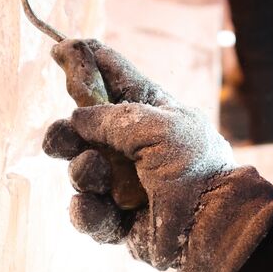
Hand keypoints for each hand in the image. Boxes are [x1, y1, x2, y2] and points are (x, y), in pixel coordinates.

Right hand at [43, 40, 272, 271]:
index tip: (59, 48)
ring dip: (83, 171)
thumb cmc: (194, 166)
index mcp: (150, 113)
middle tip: (61, 136)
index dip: (86, 61)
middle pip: (82, 130)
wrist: (213, 223)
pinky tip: (91, 205)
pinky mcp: (118, 220)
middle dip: (65, 132)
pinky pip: (87, 213)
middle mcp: (133, 146)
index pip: (113, 79)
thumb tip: (77, 117)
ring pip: (80, 172)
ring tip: (95, 172)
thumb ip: (114, 118)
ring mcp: (123, 184)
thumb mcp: (159, 127)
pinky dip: (87, 211)